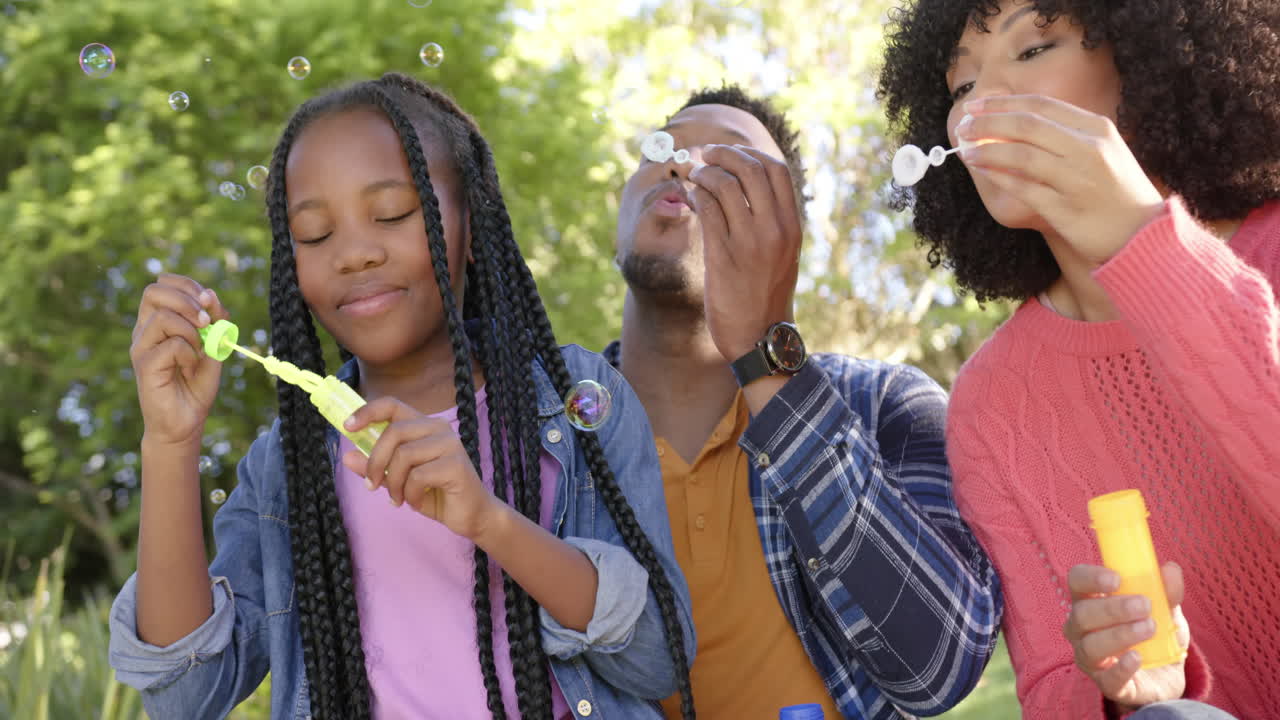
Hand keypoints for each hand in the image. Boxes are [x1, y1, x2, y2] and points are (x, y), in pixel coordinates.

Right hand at [130, 274, 229, 447]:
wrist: (185, 422)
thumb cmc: (196, 386)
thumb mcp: (213, 347)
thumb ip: (215, 322)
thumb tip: (211, 295)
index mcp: (158, 322)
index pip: (162, 284)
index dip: (187, 285)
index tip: (209, 299)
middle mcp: (145, 331)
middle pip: (154, 291)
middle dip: (187, 299)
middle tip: (206, 320)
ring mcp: (141, 347)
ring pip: (162, 317)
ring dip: (191, 329)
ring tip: (200, 349)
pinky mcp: (144, 365)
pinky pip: (170, 345)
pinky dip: (189, 352)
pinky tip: (190, 367)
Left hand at [342, 397, 500, 541]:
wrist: (471, 515)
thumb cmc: (436, 493)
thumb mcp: (398, 480)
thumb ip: (376, 467)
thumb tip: (347, 456)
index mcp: (424, 425)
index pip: (392, 405)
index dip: (368, 411)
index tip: (347, 426)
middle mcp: (439, 428)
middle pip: (393, 432)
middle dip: (375, 461)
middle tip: (371, 485)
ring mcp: (450, 444)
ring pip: (403, 455)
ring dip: (393, 483)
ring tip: (397, 499)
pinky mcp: (456, 465)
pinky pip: (418, 476)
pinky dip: (410, 494)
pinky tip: (416, 503)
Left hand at [689, 144, 801, 362]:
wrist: (760, 338)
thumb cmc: (766, 296)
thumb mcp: (783, 255)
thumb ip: (773, 222)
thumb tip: (748, 186)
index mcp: (792, 226)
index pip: (777, 169)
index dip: (750, 152)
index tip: (731, 153)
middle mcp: (775, 229)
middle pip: (750, 168)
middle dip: (722, 154)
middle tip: (704, 155)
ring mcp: (749, 242)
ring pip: (725, 184)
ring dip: (703, 173)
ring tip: (693, 176)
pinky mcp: (723, 256)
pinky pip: (707, 209)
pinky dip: (695, 195)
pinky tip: (689, 197)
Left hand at [958, 94, 1165, 266]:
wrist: (1143, 235)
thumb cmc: (1116, 192)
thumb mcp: (1102, 151)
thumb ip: (1065, 134)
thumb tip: (1014, 121)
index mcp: (1097, 128)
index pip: (1041, 105)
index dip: (1003, 102)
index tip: (976, 104)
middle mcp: (1088, 149)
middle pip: (1026, 125)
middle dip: (988, 123)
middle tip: (963, 126)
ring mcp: (1078, 179)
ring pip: (1021, 155)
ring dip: (987, 150)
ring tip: (966, 149)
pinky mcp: (1066, 209)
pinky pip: (1023, 188)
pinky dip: (999, 176)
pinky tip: (983, 170)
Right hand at [1063, 562, 1190, 707]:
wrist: (1167, 674)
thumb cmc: (1155, 632)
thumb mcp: (1165, 608)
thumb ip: (1167, 591)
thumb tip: (1170, 569)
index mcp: (1091, 600)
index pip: (1077, 581)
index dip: (1091, 578)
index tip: (1117, 579)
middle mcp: (1081, 628)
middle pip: (1082, 614)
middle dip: (1112, 609)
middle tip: (1144, 605)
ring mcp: (1091, 658)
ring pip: (1090, 647)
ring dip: (1119, 635)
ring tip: (1149, 628)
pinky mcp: (1107, 685)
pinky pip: (1107, 679)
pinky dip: (1121, 668)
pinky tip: (1137, 658)